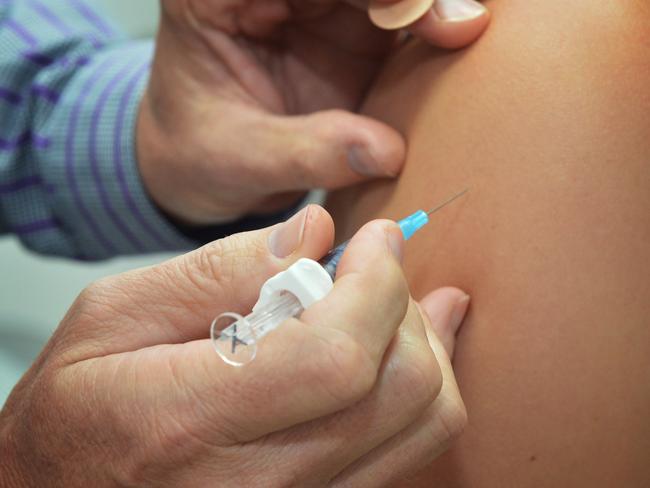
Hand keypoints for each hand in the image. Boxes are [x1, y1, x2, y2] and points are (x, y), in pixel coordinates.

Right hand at [0, 205, 469, 486]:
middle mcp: (256, 485)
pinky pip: (408, 451)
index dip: (376, 284)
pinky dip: (421, 389)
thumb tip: (314, 233)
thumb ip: (217, 271)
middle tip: (374, 265)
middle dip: (404, 306)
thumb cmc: (76, 409)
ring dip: (422, 345)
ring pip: (424, 425)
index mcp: (190, 421)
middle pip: (400, 391)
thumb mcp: (113, 317)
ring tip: (386, 302)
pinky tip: (401, 347)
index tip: (377, 239)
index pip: (336, 357)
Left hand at [137, 0, 489, 223]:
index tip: (408, 14)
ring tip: (468, 30)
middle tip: (461, 24)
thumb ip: (306, 151)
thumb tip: (390, 153)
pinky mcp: (353, 32)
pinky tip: (460, 41)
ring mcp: (319, 7)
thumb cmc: (200, 154)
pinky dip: (434, 27)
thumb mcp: (238, 158)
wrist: (203, 167)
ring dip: (431, 6)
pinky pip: (404, 18)